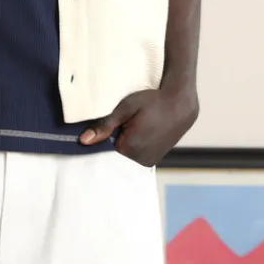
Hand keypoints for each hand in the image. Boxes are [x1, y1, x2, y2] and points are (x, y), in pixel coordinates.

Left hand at [79, 86, 198, 166]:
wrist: (180, 103)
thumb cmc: (152, 101)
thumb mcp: (125, 108)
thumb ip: (104, 125)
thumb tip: (83, 140)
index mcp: (130, 148)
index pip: (107, 143)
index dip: (112, 129)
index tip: (122, 119)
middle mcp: (140, 160)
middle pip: (118, 148)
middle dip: (121, 135)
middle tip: (134, 119)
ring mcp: (149, 161)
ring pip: (128, 151)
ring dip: (130, 140)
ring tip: (142, 123)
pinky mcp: (155, 160)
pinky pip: (138, 153)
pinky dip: (138, 143)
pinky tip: (146, 130)